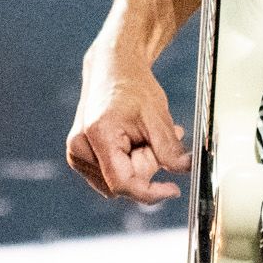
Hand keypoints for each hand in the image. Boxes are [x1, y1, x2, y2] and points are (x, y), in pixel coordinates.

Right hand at [66, 63, 188, 202]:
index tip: (174, 190)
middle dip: (146, 166)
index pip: (122, 183)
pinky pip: (112, 175)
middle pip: (123, 182)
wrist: (112, 70)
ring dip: (137, 165)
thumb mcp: (157, 117)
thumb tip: (185, 172)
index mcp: (97, 135)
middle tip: (155, 138)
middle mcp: (79, 148)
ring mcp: (76, 154)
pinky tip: (134, 143)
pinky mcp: (80, 157)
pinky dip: (128, 163)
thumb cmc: (132, 88)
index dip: (151, 192)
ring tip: (144, 138)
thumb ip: (170, 150)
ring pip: (118, 181)